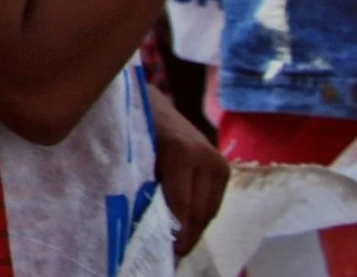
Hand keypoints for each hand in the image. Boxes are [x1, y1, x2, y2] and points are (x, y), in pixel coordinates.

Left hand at [150, 91, 228, 253]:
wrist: (152, 102)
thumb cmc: (134, 127)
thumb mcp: (133, 154)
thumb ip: (142, 185)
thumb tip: (151, 223)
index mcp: (182, 152)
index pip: (181, 204)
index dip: (175, 232)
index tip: (167, 252)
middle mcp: (207, 157)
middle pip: (199, 211)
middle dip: (186, 236)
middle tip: (172, 254)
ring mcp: (218, 161)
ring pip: (209, 210)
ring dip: (194, 229)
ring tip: (177, 245)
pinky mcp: (223, 167)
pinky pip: (213, 202)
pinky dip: (200, 216)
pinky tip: (186, 227)